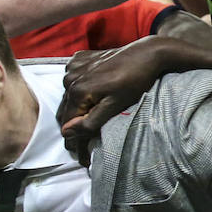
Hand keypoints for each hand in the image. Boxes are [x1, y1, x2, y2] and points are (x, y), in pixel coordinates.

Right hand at [58, 38, 173, 163]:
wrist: (146, 53)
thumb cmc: (135, 81)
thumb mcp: (116, 105)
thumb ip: (90, 121)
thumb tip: (66, 132)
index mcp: (77, 91)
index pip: (67, 124)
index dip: (74, 143)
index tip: (83, 158)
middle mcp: (69, 79)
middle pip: (65, 111)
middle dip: (74, 128)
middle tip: (86, 146)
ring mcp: (73, 67)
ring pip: (68, 97)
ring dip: (77, 109)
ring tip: (90, 122)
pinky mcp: (79, 59)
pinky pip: (73, 81)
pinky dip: (80, 91)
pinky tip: (93, 97)